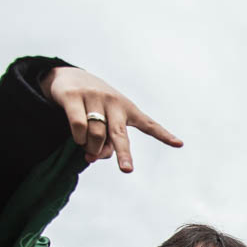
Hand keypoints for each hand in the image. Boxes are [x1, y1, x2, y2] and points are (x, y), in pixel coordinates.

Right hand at [39, 66, 182, 170]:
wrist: (66, 76)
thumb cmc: (92, 105)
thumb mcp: (103, 122)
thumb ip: (104, 143)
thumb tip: (91, 157)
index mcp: (127, 109)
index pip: (148, 124)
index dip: (164, 135)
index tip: (179, 144)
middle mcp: (113, 102)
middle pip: (119, 134)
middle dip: (124, 153)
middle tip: (127, 170)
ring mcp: (94, 97)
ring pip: (96, 134)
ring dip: (90, 148)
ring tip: (87, 149)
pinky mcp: (74, 96)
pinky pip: (79, 126)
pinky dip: (78, 138)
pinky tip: (78, 139)